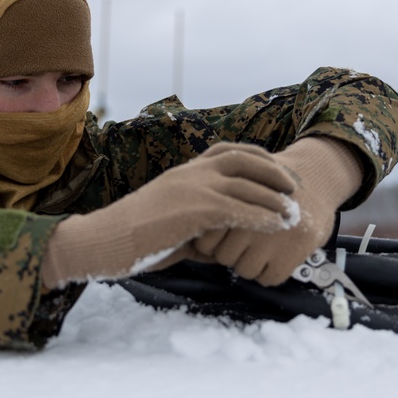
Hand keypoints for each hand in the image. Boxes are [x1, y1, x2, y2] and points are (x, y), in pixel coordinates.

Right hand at [41, 142, 296, 287]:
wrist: (101, 241)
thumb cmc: (130, 240)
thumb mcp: (170, 224)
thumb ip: (198, 227)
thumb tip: (221, 245)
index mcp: (183, 172)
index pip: (228, 151)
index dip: (258, 159)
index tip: (279, 173)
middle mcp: (190, 172)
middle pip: (245, 159)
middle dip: (275, 172)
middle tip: (296, 189)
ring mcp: (192, 187)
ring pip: (247, 183)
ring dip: (276, 197)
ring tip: (294, 211)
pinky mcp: (194, 209)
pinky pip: (239, 208)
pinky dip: (263, 215)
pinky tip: (278, 225)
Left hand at [192, 137, 362, 286]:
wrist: (316, 178)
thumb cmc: (270, 184)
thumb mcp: (241, 183)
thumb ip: (219, 204)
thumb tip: (195, 233)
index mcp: (231, 204)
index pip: (206, 241)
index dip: (214, 241)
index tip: (225, 235)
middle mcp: (247, 221)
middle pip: (222, 257)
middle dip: (231, 252)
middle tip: (246, 241)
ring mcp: (269, 239)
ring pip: (243, 269)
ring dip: (250, 264)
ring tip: (261, 248)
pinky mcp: (290, 255)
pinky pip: (268, 279)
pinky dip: (271, 272)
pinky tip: (276, 256)